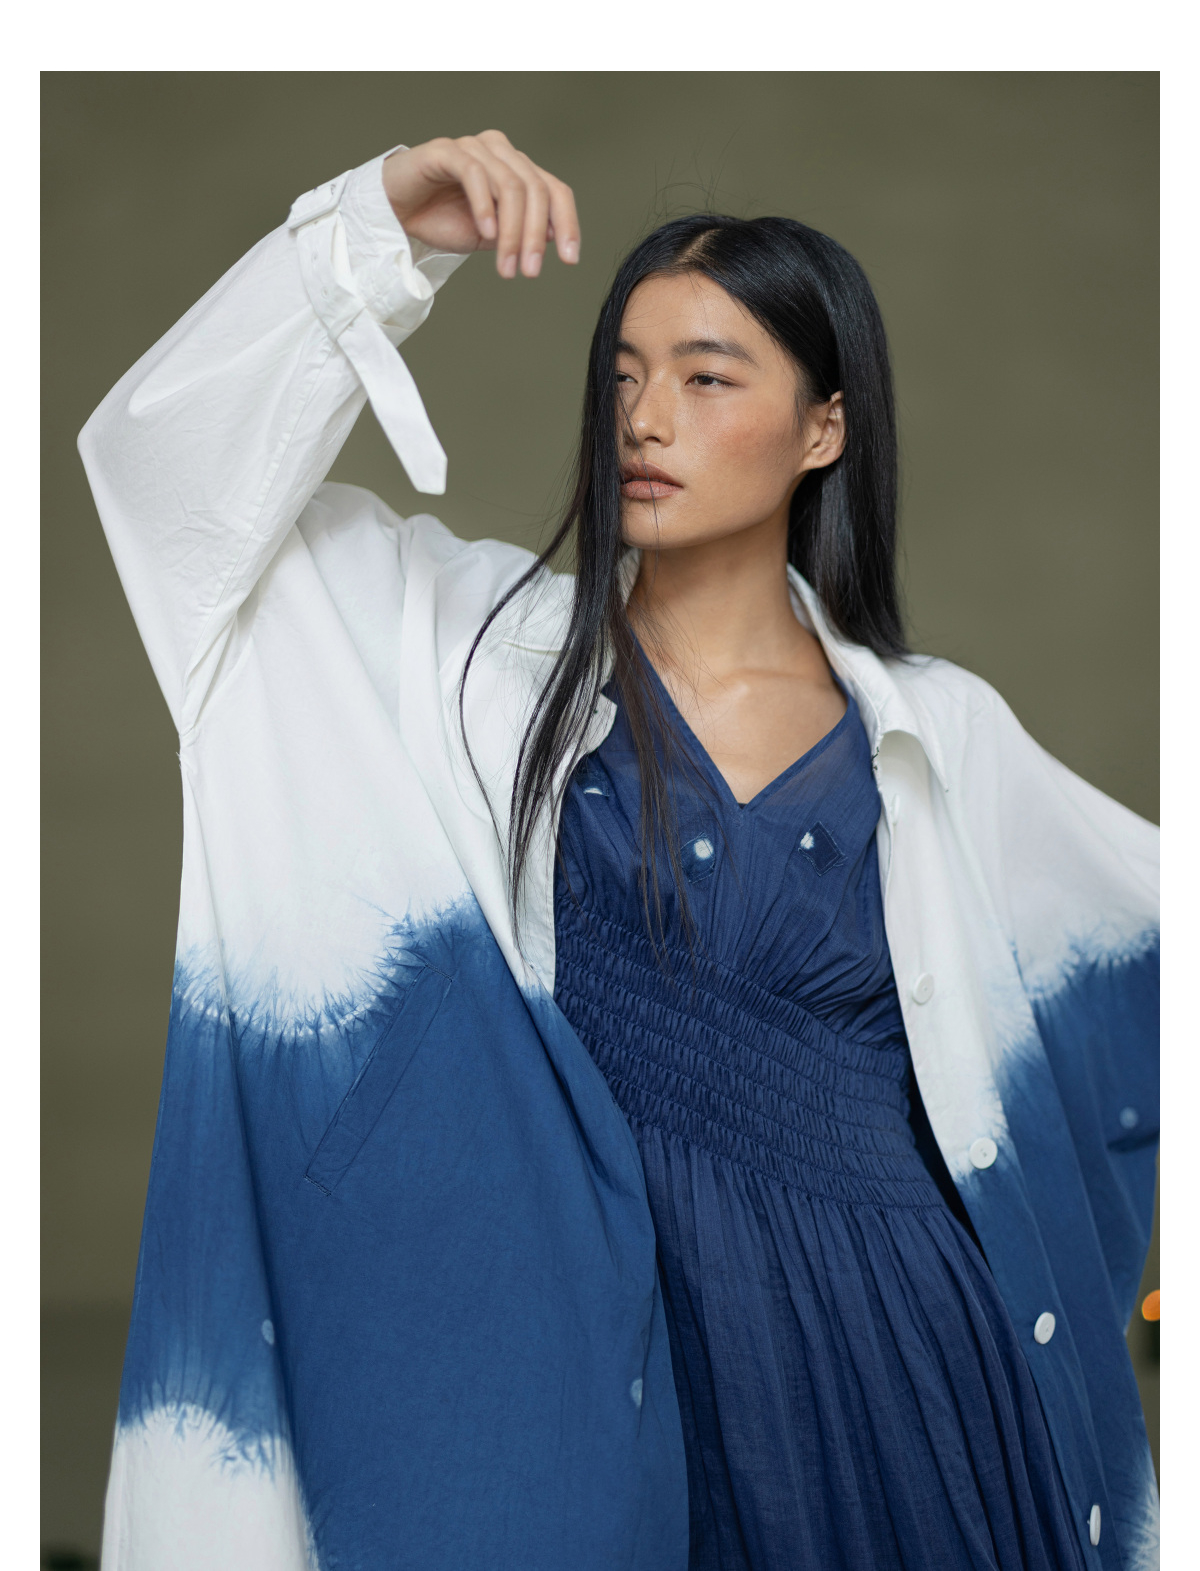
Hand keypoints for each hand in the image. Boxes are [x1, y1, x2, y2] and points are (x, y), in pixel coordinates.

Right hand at [382, 131, 579, 278]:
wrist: (396, 213)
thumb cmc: (441, 219)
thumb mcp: (491, 235)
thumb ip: (520, 231)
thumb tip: (556, 236)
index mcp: (517, 170)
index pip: (555, 191)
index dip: (569, 223)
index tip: (571, 260)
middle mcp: (500, 152)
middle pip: (536, 190)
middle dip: (535, 236)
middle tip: (529, 272)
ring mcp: (474, 147)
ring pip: (509, 185)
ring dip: (512, 232)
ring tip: (506, 266)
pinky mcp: (446, 151)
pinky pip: (475, 174)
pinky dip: (484, 206)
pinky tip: (485, 233)